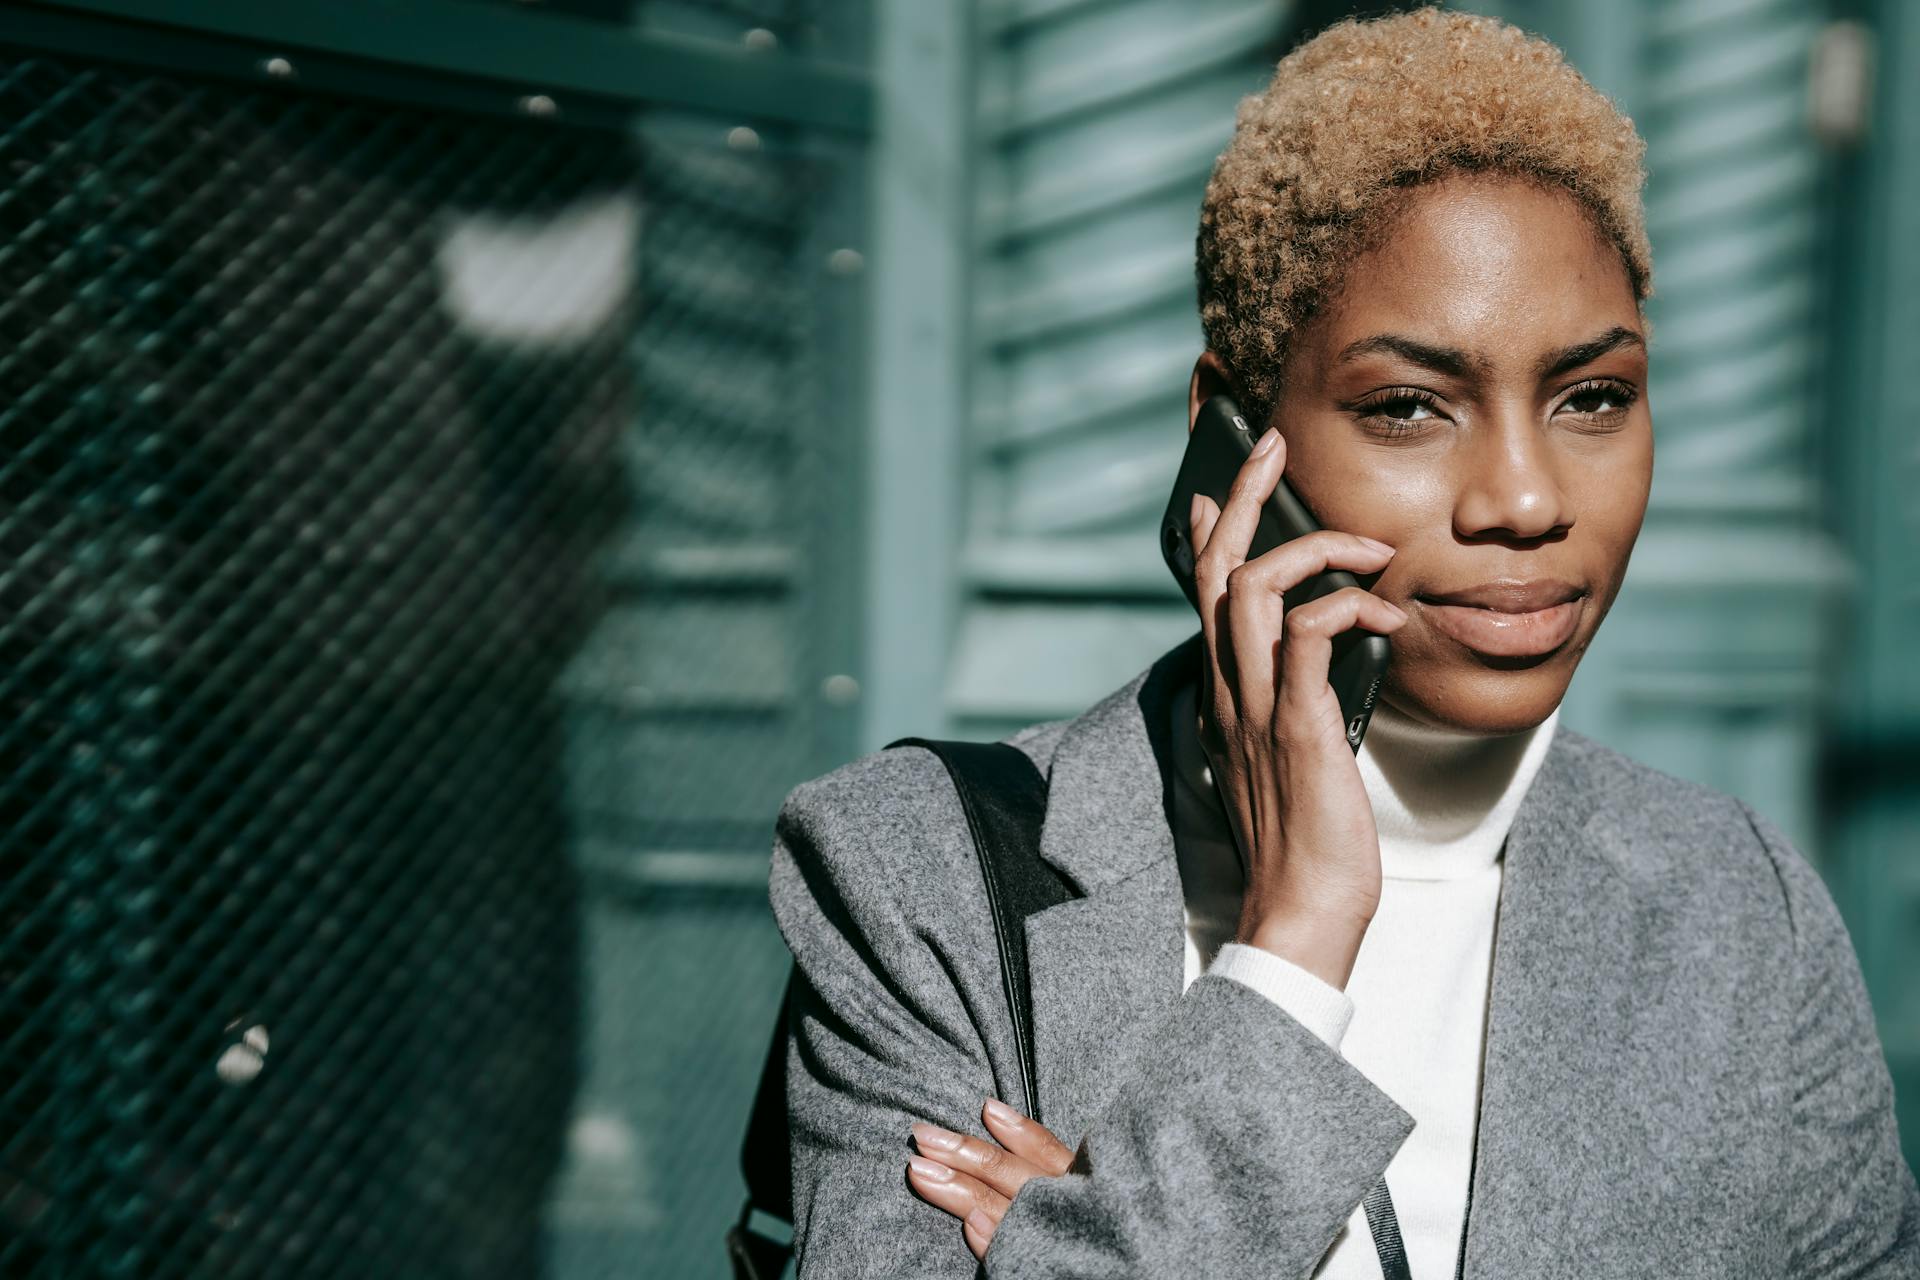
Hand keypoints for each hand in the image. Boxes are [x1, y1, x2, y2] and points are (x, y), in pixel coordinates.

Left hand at [904, 1098, 1074, 1260]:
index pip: (1044, 1149)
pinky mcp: (1033, 1266)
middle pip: (1008, 1172)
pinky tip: (967, 1224)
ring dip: (956, 1186)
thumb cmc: (1073, 1217)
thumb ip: (1040, 1156)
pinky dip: (988, 1237)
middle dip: (962, 1151)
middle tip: (922, 1135)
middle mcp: (1063, 1205)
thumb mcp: (1072, 1181)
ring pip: (994, 1206)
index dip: (1017, 1128)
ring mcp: (1047, 1238)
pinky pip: (1006, 1252)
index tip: (986, 1107)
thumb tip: (989, 1109)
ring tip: (919, 1170)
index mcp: (1075, 1181)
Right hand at [1188, 425, 1407, 988]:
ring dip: (1312, 547)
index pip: (1203, 595)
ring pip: (1253, 589)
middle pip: (1217, 569)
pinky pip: (1311, 636)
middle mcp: (1230, 691)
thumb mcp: (1286, 761)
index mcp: (1225, 696)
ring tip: (1369, 544)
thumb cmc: (1304, 843)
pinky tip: (1385, 611)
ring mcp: (1258, 707)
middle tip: (1271, 446)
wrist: (1300, 912)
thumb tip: (1315, 672)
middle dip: (1243, 497)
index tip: (1216, 487)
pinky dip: (1347, 606)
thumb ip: (1289, 710)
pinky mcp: (1298, 726)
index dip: (1208, 534)